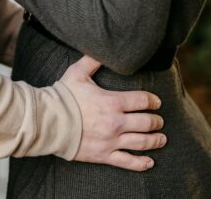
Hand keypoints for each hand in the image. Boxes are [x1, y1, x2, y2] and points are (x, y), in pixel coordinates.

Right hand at [60, 56, 165, 170]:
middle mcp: (116, 122)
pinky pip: (127, 161)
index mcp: (113, 102)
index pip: (142, 101)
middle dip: (156, 121)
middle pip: (146, 122)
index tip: (157, 102)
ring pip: (141, 142)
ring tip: (162, 138)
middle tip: (160, 121)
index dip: (153, 101)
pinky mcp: (103, 155)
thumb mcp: (78, 72)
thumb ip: (92, 60)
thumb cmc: (63, 96)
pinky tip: (150, 162)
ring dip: (155, 140)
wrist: (48, 122)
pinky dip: (141, 163)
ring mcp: (111, 140)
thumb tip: (101, 47)